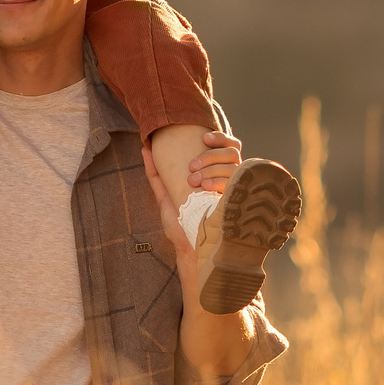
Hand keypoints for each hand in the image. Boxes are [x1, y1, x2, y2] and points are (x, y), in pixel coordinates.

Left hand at [142, 130, 242, 260]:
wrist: (188, 247)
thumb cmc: (178, 222)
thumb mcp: (164, 195)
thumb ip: (156, 173)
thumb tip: (146, 147)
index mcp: (215, 172)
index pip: (227, 145)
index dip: (219, 137)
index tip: (204, 137)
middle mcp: (229, 179)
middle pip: (232, 152)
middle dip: (211, 154)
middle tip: (192, 166)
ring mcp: (235, 191)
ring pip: (234, 166)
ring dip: (213, 168)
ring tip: (194, 181)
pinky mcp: (237, 203)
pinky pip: (236, 185)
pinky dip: (221, 182)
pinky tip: (206, 188)